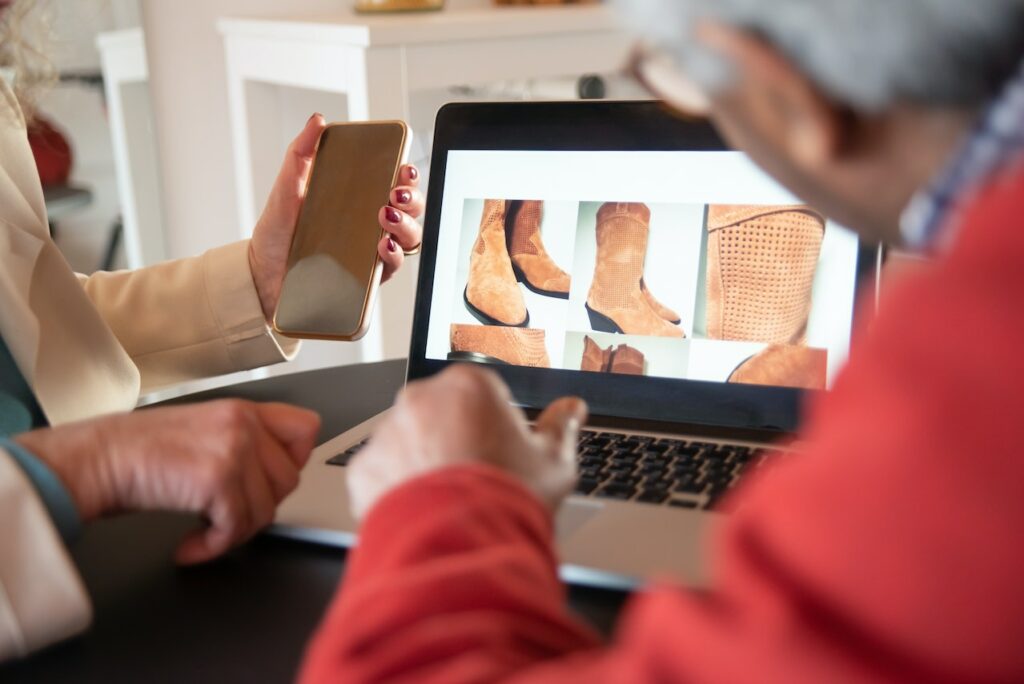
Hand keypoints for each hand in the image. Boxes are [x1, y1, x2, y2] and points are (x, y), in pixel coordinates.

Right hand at [16, 400, 320, 564]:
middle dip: (259, 505)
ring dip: (235, 530)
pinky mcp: (218, 480)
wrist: (98, 459)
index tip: (267, 481)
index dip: (294, 461)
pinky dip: (213, 547)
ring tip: (204, 527)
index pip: (306, 428)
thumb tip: (273, 478)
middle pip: (289, 480)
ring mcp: (234, 450)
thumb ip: (243, 443)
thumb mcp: (204, 431)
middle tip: (225, 512)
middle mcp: (244, 425)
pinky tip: (190, 545)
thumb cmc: (140, 452)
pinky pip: (236, 529)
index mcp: (244, 410)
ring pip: (266, 510)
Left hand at [248, 113, 426, 321]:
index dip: (407, 175)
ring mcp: (370, 251)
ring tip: (386, 216)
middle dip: (412, 198)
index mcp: (358, 199)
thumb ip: (301, 152)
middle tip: (395, 193)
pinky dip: (393, 255)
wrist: (261, 274)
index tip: (404, 168)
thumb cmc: (278, 233)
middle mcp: (369, 224)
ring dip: (407, 224)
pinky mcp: (366, 278)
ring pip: (409, 237)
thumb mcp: (287, 187)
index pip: (394, 183)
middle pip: (410, 209)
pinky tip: (382, 245)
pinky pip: (392, 267)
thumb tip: (317, 120)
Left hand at [347, 365, 587, 519]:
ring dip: (424, 464)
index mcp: (469, 386)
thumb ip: (562, 427)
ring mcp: (388, 432)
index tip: (502, 453)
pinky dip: (397, 491)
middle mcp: (422, 399)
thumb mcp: (554, 462)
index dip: (496, 426)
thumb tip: (572, 409)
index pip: (482, 394)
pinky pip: (382, 474)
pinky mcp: (364, 468)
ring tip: (450, 503)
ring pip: (408, 443)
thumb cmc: (508, 501)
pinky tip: (424, 512)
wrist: (460, 549)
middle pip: (441, 414)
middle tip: (477, 480)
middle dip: (455, 440)